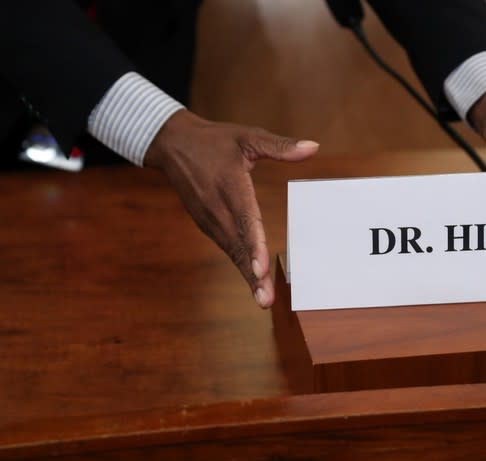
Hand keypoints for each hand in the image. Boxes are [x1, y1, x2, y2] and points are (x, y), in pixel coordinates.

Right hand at [144, 110, 318, 307]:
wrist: (172, 144)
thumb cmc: (214, 140)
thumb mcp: (247, 136)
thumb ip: (280, 146)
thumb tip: (313, 148)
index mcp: (229, 185)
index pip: (244, 218)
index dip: (253, 245)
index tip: (260, 268)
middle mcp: (217, 207)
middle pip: (238, 245)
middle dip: (252, 274)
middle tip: (266, 299)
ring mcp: (209, 219)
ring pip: (232, 251)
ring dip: (247, 276)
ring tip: (263, 299)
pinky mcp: (207, 225)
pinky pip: (227, 248)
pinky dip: (240, 266)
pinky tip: (254, 283)